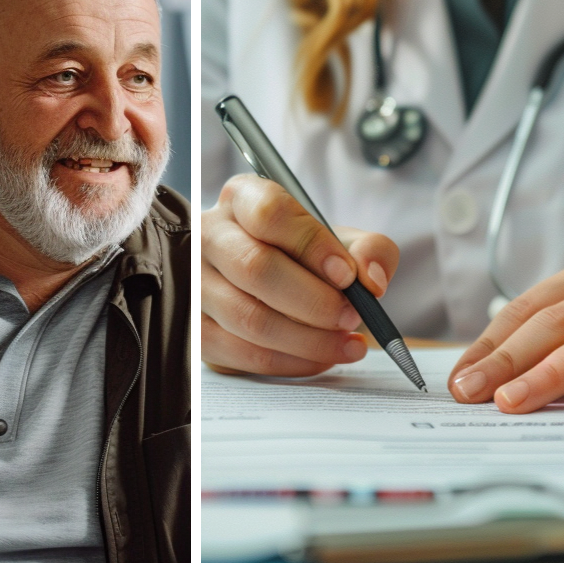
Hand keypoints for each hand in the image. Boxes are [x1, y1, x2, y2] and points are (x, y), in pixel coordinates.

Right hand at [201, 174, 398, 376]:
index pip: (270, 213)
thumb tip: (369, 280)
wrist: (267, 286)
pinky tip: (320, 356)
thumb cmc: (303, 259)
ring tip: (345, 342)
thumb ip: (369, 249)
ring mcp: (193, 284)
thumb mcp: (340, 241)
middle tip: (351, 316)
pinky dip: (290, 362)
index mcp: (242, 200)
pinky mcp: (195, 330)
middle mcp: (207, 236)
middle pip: (255, 267)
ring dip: (307, 339)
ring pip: (248, 317)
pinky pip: (241, 354)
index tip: (347, 275)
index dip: (312, 245)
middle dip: (314, 301)